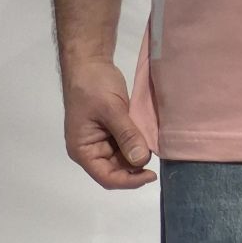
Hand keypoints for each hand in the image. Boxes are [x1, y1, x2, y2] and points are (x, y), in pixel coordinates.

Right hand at [62, 59, 156, 188]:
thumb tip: (141, 160)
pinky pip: (125, 142)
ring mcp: (102, 139)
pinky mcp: (112, 128)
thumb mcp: (111, 110)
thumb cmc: (93, 86)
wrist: (90, 61)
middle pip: (116, 169)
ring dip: (138, 153)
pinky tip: (150, 137)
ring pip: (123, 156)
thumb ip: (126, 135)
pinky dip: (137, 141)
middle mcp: (91, 149)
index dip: (128, 181)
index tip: (150, 175)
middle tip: (157, 156)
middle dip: (135, 165)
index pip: (106, 176)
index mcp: (83, 150)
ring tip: (156, 145)